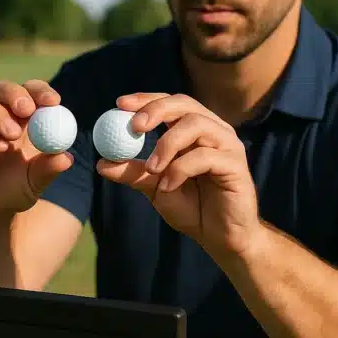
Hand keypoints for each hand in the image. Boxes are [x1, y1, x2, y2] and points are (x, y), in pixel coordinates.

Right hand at [0, 79, 72, 227]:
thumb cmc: (12, 191)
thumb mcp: (34, 183)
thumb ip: (48, 170)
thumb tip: (67, 157)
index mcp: (19, 118)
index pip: (29, 92)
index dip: (41, 91)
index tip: (53, 102)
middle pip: (1, 89)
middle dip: (15, 94)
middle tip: (28, 109)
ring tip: (12, 135)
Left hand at [96, 93, 261, 263]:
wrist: (220, 238)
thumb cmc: (192, 208)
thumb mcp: (154, 188)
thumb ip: (133, 173)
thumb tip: (101, 163)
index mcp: (194, 131)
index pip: (170, 103)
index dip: (146, 99)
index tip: (120, 104)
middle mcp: (213, 131)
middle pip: (185, 104)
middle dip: (156, 110)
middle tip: (134, 126)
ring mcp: (227, 146)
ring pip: (196, 125)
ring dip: (167, 144)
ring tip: (152, 169)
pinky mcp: (236, 165)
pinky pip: (205, 157)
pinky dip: (180, 169)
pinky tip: (168, 186)